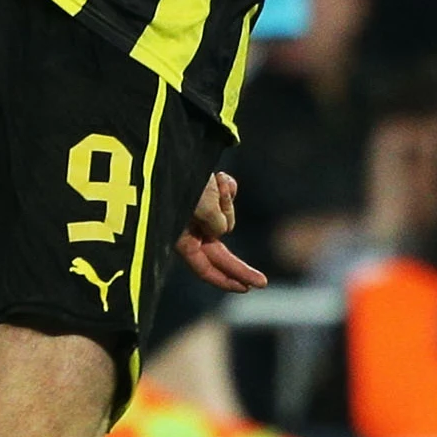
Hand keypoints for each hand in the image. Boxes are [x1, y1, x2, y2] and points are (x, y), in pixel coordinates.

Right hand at [174, 171, 266, 293]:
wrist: (174, 149)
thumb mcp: (202, 207)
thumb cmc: (182, 178)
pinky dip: (227, 188)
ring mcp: (197, 211)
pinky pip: (226, 198)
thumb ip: (218, 223)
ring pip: (226, 218)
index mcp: (182, 238)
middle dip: (239, 266)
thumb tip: (223, 230)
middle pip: (219, 253)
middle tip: (263, 282)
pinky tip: (220, 176)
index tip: (249, 288)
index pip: (206, 268)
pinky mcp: (205, 194)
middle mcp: (189, 228)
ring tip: (216, 182)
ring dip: (227, 203)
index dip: (227, 279)